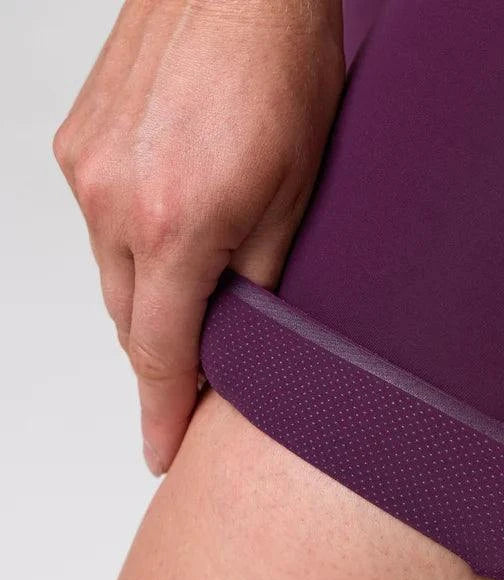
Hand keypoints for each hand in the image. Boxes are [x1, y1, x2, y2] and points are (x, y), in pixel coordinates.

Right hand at [53, 0, 344, 473]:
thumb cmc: (282, 72)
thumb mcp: (296, 199)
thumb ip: (258, 284)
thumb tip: (238, 340)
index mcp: (174, 227)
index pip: (162, 356)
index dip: (164, 413)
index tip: (162, 452)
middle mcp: (112, 202)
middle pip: (132, 325)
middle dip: (166, 357)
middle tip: (202, 375)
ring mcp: (86, 169)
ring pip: (112, 278)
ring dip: (151, 301)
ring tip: (196, 288)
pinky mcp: (75, 141)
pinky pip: (98, 227)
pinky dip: (133, 248)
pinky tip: (170, 229)